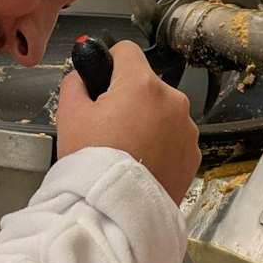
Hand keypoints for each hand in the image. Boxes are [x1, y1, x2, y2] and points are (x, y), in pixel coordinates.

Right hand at [56, 41, 200, 202]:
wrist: (115, 212)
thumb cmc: (93, 163)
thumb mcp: (69, 115)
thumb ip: (75, 83)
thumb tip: (83, 76)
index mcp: (142, 85)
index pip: (126, 51)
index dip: (110, 64)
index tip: (102, 83)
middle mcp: (172, 101)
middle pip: (146, 85)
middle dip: (129, 99)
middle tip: (108, 127)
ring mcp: (187, 129)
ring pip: (162, 113)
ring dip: (147, 123)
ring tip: (125, 150)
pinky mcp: (193, 154)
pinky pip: (174, 139)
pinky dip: (160, 146)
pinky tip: (141, 163)